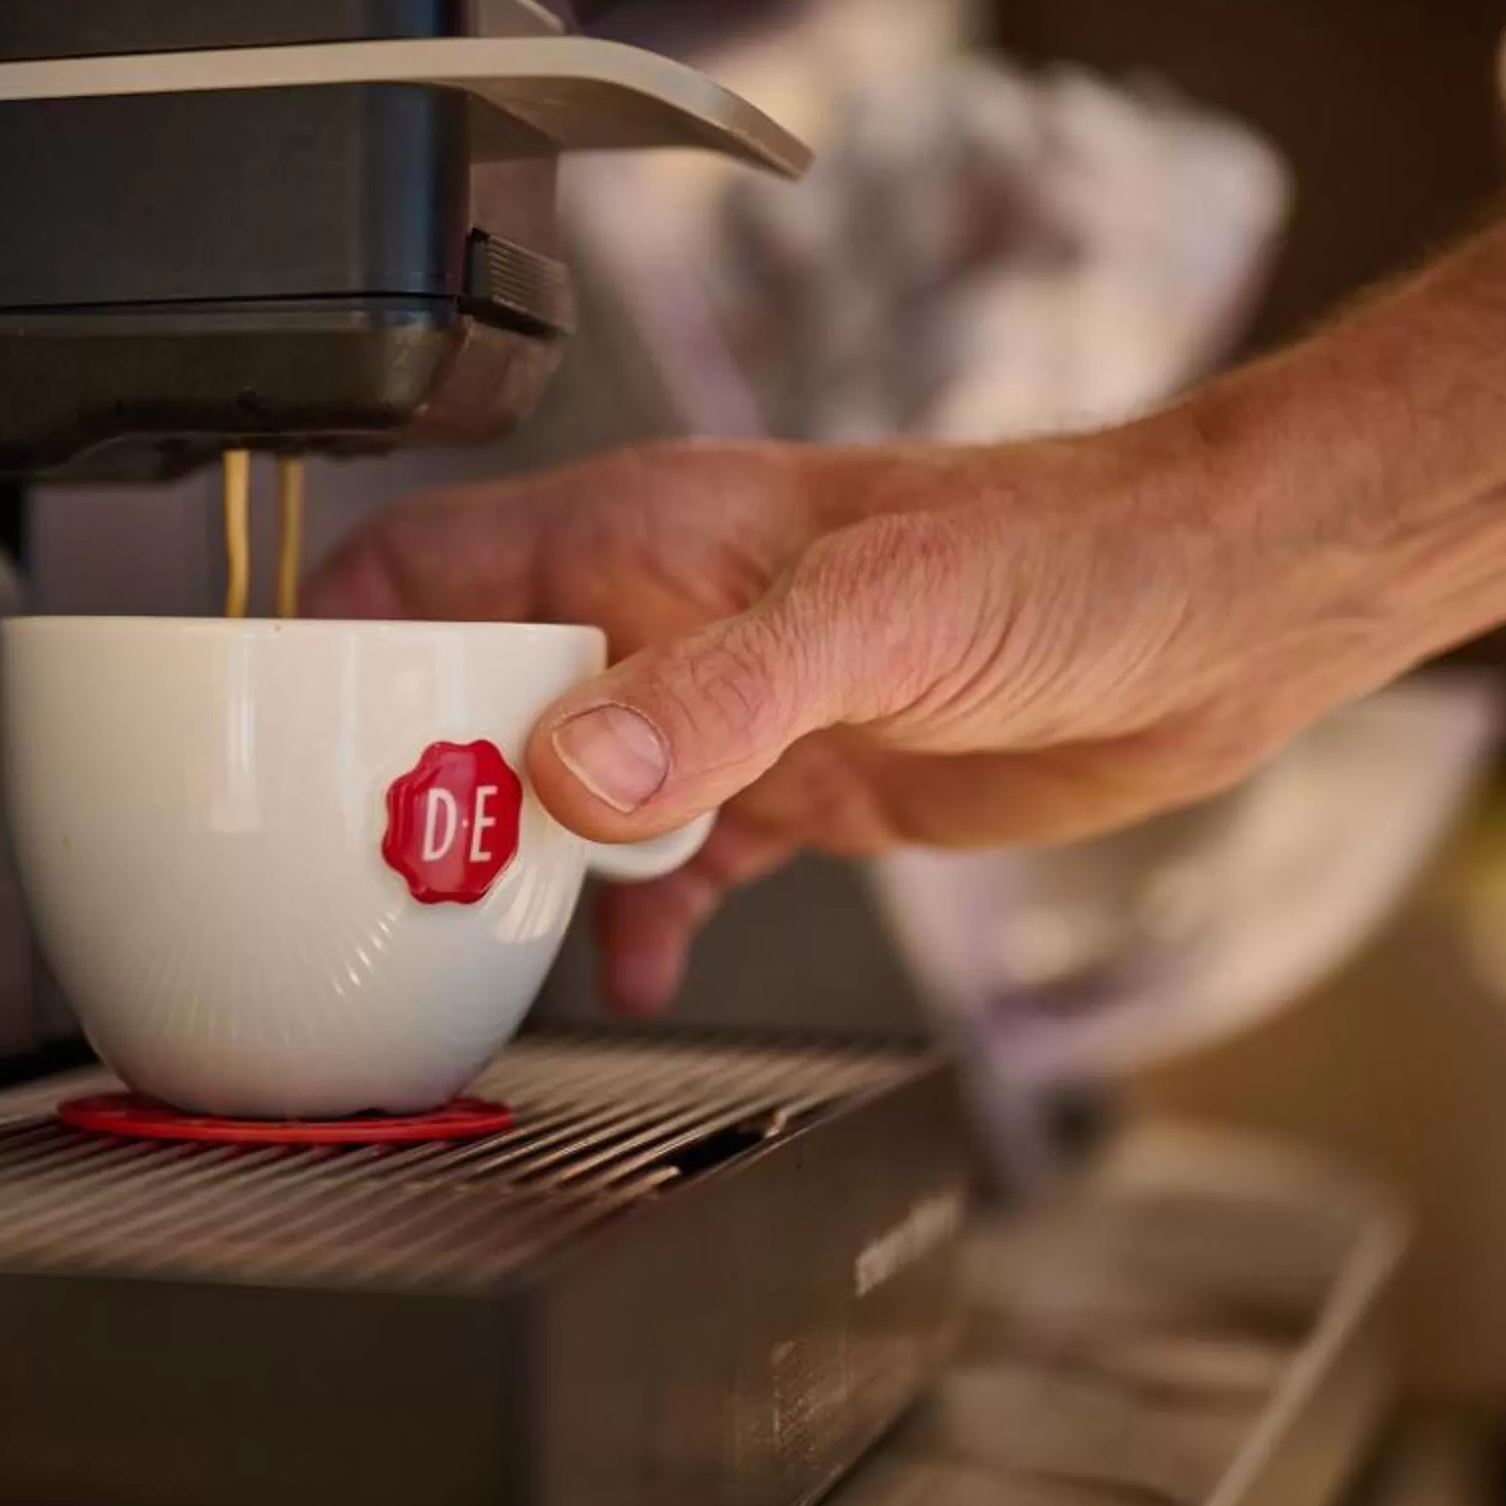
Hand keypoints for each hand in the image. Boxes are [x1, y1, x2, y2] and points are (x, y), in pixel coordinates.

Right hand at [307, 427, 1360, 1012]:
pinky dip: (635, 917)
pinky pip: (670, 858)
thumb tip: (572, 771)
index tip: (285, 740)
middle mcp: (668, 611)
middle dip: (420, 781)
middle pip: (478, 690)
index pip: (430, 567)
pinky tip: (633, 971)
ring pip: (562, 787)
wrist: (1219, 616)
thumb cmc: (1066, 555)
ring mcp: (729, 702)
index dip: (339, 640)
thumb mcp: (875, 616)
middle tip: (384, 880)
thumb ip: (718, 694)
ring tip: (478, 944)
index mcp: (651, 534)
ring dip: (521, 864)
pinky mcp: (795, 779)